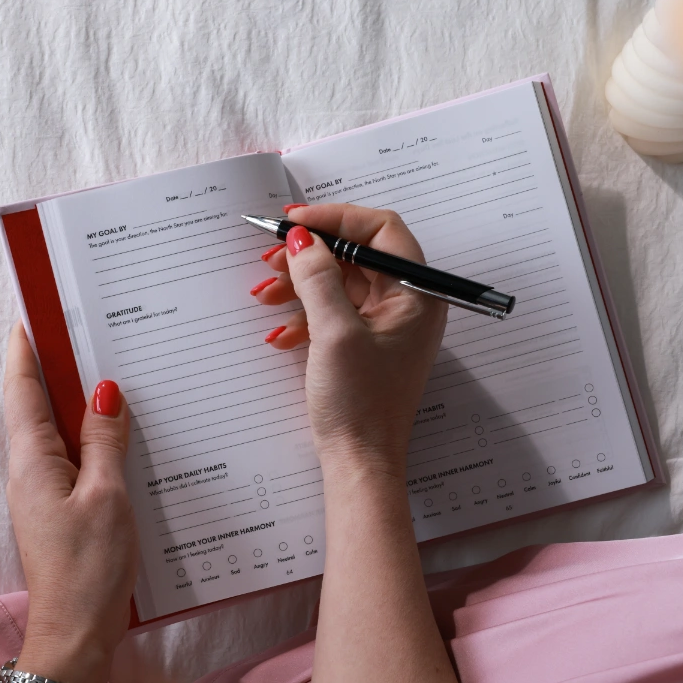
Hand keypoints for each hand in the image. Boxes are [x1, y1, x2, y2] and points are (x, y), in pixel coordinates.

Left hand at [2, 322, 137, 682]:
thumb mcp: (107, 495)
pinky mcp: (66, 508)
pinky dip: (95, 435)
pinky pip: (77, 457)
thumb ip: (106, 440)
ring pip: (61, 431)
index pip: (23, 391)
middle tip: (87, 331)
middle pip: (40, 406)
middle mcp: (32, 470)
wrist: (77, 632)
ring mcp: (47, 490)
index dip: (25, 351)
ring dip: (80, 401)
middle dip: (57, 368)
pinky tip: (124, 430)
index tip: (32, 314)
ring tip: (112, 368)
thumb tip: (105, 391)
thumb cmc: (90, 566)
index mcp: (33, 460)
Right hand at [252, 204, 446, 480]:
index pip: (382, 231)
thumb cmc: (360, 404)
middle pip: (357, 256)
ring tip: (265, 295)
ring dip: (300, 284)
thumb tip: (302, 237)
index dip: (339, 219)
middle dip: (311, 255)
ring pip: (340, 283)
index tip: (297, 222)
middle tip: (272, 258)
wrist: (359, 463)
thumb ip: (318, 278)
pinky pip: (334, 312)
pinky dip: (304, 315)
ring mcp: (386, 325)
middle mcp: (407, 304)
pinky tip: (280, 333)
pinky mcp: (365, 345)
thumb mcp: (334, 333)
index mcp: (417, 294)